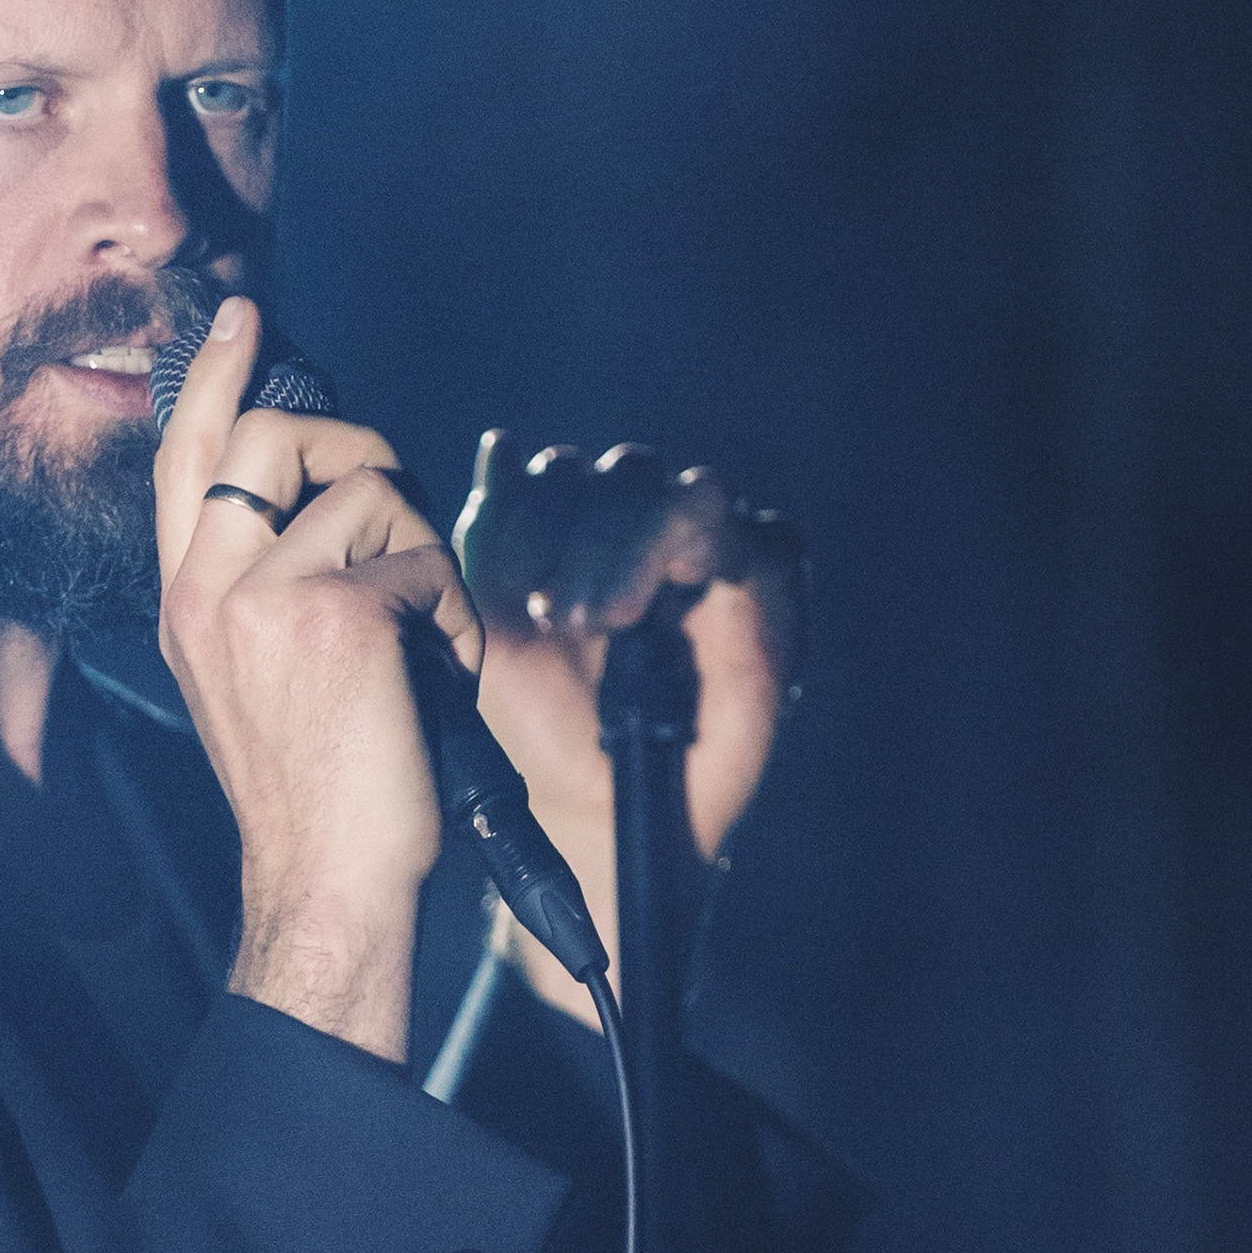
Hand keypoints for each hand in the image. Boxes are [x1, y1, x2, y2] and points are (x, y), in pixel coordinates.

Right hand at [151, 298, 488, 1064]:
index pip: (186, 459)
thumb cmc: (317, 792)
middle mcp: (211, 589)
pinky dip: (454, 617)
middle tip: (396, 513)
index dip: (217, 376)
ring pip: (372, 494)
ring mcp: (267, 597)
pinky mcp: (337, 614)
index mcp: (190, 603)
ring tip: (421, 641)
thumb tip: (340, 495)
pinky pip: (424, 561)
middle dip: (362, 451)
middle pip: (279, 435)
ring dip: (425, 560)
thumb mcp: (259, 677)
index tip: (241, 314)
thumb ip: (270, 584)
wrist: (326, 882)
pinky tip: (438, 678)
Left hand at [451, 437, 806, 1017]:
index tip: (519, 594)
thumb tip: (501, 444)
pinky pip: (761, 533)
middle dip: (582, 539)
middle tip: (561, 620)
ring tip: (607, 620)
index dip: (531, 520)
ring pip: (682, 491)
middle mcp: (634, 530)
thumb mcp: (489, 627)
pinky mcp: (760, 589)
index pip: (554, 475)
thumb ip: (492, 536)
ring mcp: (701, 554)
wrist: (588, 808)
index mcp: (564, 529)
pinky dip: (715, 552)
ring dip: (638, 544)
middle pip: (619, 474)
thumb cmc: (534, 725)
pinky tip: (675, 599)